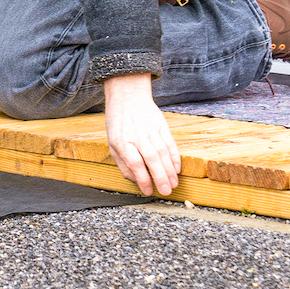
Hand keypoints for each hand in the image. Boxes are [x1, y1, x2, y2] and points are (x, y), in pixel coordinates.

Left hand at [101, 72, 178, 196]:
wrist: (128, 96)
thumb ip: (123, 163)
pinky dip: (175, 157)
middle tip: (166, 191)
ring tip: (173, 184)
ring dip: (170, 170)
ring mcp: (151, 130)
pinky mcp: (162, 125)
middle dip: (160, 177)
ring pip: (163, 152)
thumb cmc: (118, 124)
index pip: (134, 163)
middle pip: (151, 159)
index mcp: (122, 141)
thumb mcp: (112, 143)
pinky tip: (177, 169)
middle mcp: (137, 135)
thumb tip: (135, 181)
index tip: (149, 191)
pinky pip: (170, 143)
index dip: (143, 179)